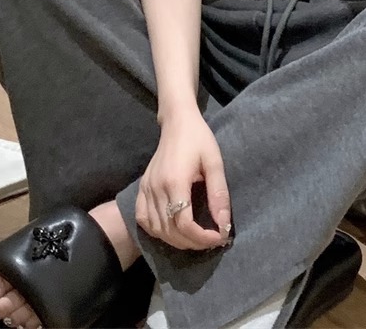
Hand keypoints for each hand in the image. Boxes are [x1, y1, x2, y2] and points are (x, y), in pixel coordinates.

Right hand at [135, 108, 231, 250]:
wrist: (177, 122)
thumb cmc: (199, 139)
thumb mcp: (214, 162)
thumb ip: (219, 194)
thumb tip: (224, 225)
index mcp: (175, 181)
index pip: (184, 224)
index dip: (202, 237)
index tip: (220, 237)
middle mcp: (156, 189)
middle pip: (170, 230)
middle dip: (193, 242)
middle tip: (211, 240)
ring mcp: (146, 189)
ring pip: (156, 229)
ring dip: (176, 240)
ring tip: (196, 238)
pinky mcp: (141, 188)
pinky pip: (143, 219)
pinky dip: (157, 231)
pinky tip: (172, 230)